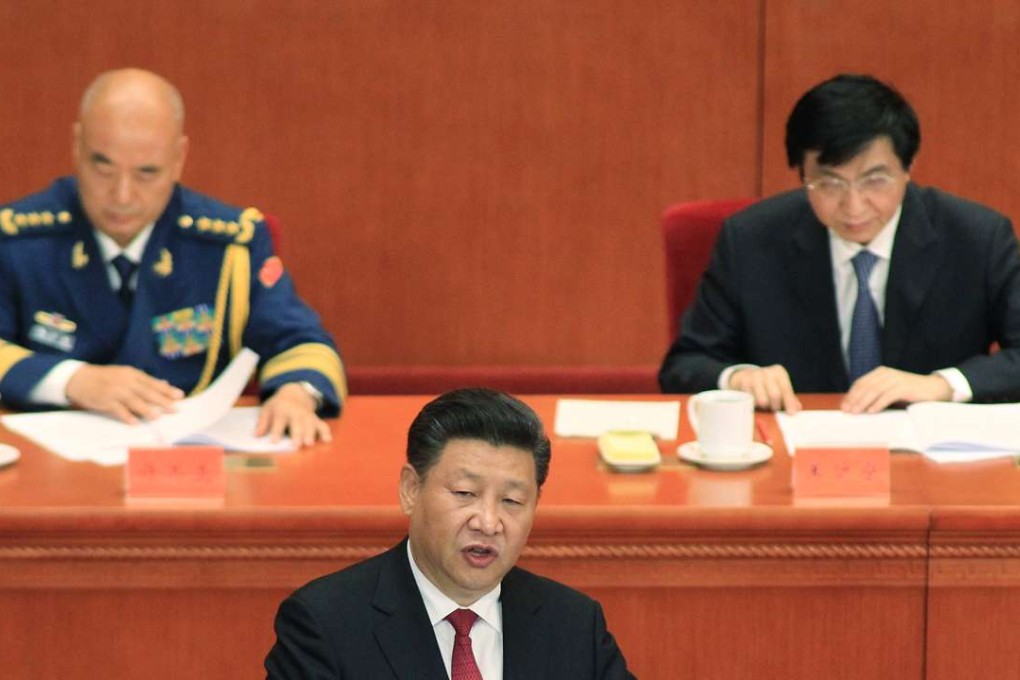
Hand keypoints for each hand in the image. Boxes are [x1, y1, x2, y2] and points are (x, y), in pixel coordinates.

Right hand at [65, 364, 183, 423]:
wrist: (79, 379)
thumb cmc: (106, 377)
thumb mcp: (125, 374)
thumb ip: (144, 380)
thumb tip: (165, 383)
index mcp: (132, 374)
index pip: (153, 383)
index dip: (167, 390)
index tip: (180, 396)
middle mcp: (125, 381)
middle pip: (147, 392)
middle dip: (162, 401)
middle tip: (175, 409)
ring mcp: (115, 391)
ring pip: (134, 401)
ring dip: (146, 409)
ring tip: (157, 417)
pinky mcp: (105, 401)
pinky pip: (118, 410)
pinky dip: (127, 416)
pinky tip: (135, 423)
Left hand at [256, 382, 332, 446]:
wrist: (295, 392)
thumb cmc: (278, 405)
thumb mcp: (267, 409)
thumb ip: (262, 422)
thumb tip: (256, 434)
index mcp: (282, 409)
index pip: (279, 421)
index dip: (276, 431)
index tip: (274, 442)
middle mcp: (296, 412)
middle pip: (297, 424)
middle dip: (297, 434)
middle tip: (296, 444)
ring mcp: (307, 416)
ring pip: (309, 425)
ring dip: (310, 434)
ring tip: (309, 444)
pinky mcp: (315, 419)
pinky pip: (322, 424)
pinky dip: (325, 432)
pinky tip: (327, 440)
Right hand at [728, 364, 801, 412]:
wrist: (745, 376)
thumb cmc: (766, 385)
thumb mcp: (779, 387)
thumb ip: (789, 398)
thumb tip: (797, 408)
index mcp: (779, 372)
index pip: (786, 389)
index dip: (789, 402)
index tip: (791, 413)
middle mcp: (767, 372)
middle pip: (775, 395)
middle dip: (775, 406)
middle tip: (774, 409)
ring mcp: (754, 375)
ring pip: (762, 400)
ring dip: (763, 406)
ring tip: (764, 404)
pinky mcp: (744, 381)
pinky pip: (751, 400)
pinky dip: (753, 404)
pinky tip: (754, 400)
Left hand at [842, 367, 952, 413]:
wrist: (934, 389)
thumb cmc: (909, 393)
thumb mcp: (890, 391)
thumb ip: (876, 394)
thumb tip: (857, 406)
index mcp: (880, 373)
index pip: (861, 383)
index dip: (851, 394)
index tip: (844, 406)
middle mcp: (886, 373)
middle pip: (865, 386)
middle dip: (855, 399)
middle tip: (848, 411)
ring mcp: (895, 379)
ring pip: (874, 390)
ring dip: (864, 402)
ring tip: (857, 412)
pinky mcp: (904, 386)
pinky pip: (888, 395)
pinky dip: (878, 404)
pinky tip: (872, 411)